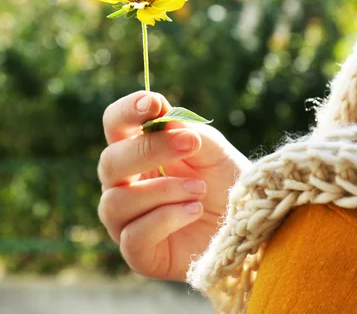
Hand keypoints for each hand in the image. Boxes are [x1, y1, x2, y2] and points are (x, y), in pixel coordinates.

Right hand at [98, 91, 249, 280]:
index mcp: (137, 151)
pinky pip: (134, 236)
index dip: (126, 111)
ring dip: (164, 190)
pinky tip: (194, 210)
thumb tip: (162, 119)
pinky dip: (166, 219)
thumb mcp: (213, 150)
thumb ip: (187, 132)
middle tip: (189, 144)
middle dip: (149, 150)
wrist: (247, 226)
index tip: (152, 104)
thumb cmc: (225, 183)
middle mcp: (123, 184)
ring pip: (117, 201)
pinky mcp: (139, 253)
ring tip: (200, 189)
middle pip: (109, 162)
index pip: (114, 124)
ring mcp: (126, 220)